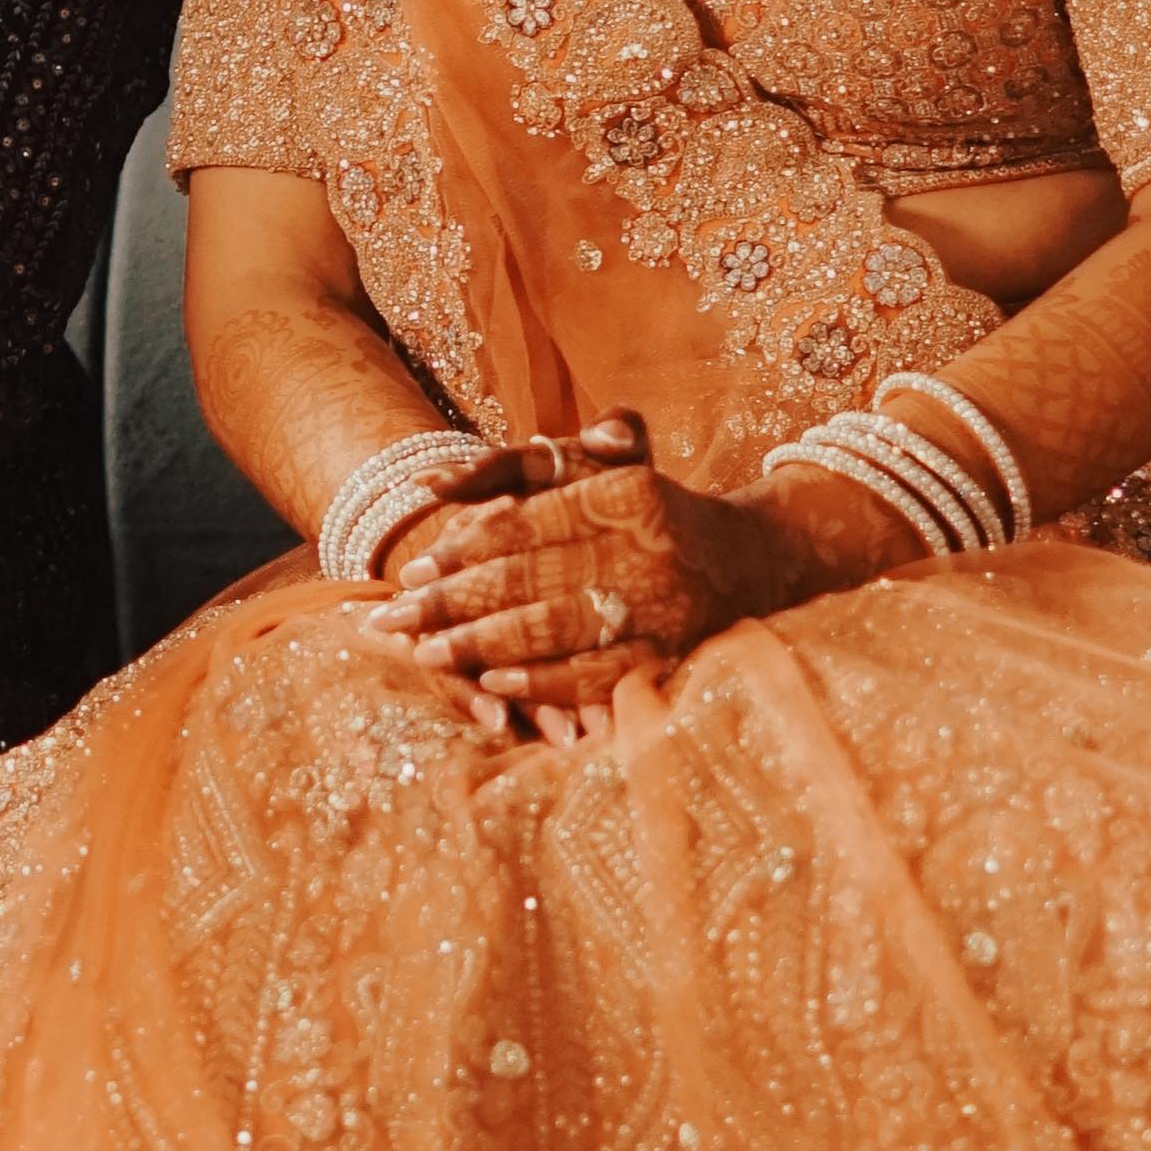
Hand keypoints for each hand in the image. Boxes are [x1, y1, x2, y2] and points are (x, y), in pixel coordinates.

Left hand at [366, 415, 827, 718]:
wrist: (754, 561)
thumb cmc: (653, 513)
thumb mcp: (604, 467)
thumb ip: (524, 466)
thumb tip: (434, 481)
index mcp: (623, 492)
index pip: (524, 522)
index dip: (461, 549)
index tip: (413, 570)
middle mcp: (644, 545)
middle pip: (529, 577)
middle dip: (454, 602)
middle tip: (396, 620)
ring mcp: (660, 604)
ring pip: (554, 627)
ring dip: (484, 644)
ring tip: (429, 654)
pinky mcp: (671, 656)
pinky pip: (595, 674)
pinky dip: (542, 682)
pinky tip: (493, 684)